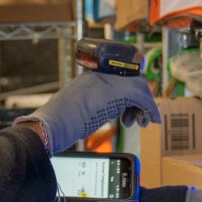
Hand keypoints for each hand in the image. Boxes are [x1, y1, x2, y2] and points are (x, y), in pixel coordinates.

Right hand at [14, 72, 159, 154]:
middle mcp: (100, 76)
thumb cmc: (59, 122)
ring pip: (139, 87)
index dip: (132, 92)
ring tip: (140, 122)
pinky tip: (149, 120)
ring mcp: (107, 82)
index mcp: (90, 77)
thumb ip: (94, 103)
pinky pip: (141, 97)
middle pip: (134, 80)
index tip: (133, 108)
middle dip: (143, 99)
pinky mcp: (115, 92)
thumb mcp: (78, 107)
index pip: (121, 78)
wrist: (51, 125)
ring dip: (145, 106)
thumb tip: (109, 109)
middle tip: (142, 117)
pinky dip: (150, 109)